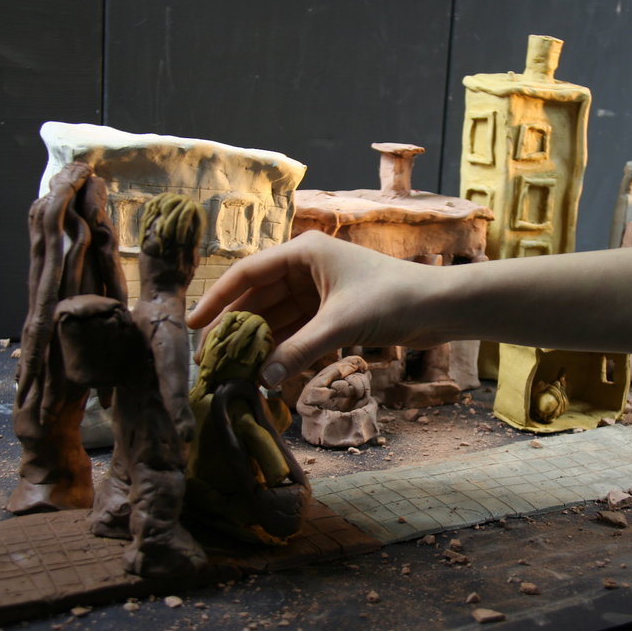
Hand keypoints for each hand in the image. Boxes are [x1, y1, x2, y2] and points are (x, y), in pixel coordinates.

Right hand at [187, 231, 439, 387]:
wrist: (439, 307)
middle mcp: (307, 267)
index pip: (248, 274)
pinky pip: (297, 330)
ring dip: (259, 341)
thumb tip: (262, 378)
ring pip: (278, 317)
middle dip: (236, 327)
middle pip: (259, 298)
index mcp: (304, 251)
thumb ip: (299, 350)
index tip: (193, 324)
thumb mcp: (340, 324)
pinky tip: (265, 369)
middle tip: (210, 357)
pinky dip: (283, 348)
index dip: (218, 299)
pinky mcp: (333, 312)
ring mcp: (320, 290)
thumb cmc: (393, 299)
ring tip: (231, 368)